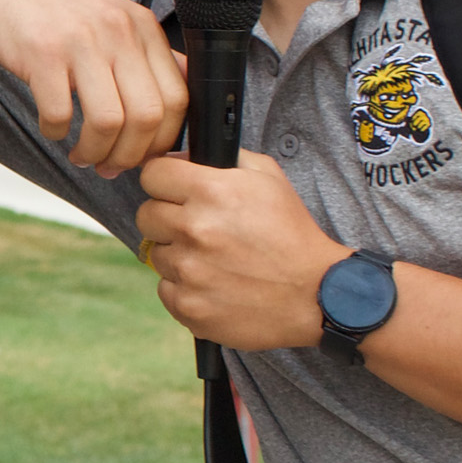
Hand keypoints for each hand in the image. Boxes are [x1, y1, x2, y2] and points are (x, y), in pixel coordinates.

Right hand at [0, 0, 187, 172]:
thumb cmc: (55, 10)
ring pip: (108, 122)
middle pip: (147, 116)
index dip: (163, 140)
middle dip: (129, 155)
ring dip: (94, 152)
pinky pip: (59, 114)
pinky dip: (55, 133)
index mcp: (142, 26)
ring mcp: (80, 40)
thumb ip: (145, 57)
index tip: (142, 155)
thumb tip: (177, 109)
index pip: (177, 98)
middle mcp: (118, 30)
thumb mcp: (113, 20)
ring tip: (81, 155)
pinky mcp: (42, 53)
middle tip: (109, 166)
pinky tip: (52, 127)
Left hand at [134, 152, 350, 349]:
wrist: (315, 294)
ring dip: (178, 255)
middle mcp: (194, 230)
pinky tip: (213, 284)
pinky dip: (184, 288)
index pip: (152, 174)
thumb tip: (183, 155)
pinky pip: (166, 289)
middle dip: (167, 218)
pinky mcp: (189, 307)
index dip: (164, 181)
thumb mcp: (267, 177)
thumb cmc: (291, 233)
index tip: (174, 190)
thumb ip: (224, 158)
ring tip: (213, 260)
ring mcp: (189, 272)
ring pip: (156, 255)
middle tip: (197, 228)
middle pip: (146, 215)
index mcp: (210, 192)